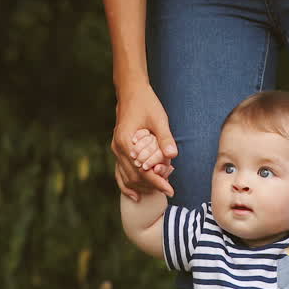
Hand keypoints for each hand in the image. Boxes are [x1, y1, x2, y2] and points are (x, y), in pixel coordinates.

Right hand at [111, 83, 177, 200]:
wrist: (131, 93)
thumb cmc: (146, 104)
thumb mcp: (159, 119)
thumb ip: (165, 138)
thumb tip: (173, 156)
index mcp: (126, 142)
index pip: (142, 171)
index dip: (157, 182)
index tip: (171, 190)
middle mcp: (118, 149)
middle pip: (134, 177)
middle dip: (151, 186)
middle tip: (168, 189)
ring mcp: (116, 151)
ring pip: (126, 178)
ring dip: (141, 187)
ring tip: (158, 191)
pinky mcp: (118, 150)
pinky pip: (120, 173)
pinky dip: (127, 185)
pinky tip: (136, 196)